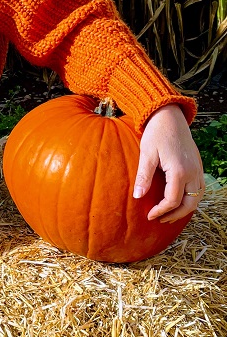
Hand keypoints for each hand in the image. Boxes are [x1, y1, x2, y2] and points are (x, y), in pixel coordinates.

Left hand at [134, 104, 205, 222]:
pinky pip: (199, 188)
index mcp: (180, 171)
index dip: (161, 211)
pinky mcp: (198, 165)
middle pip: (189, 204)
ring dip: (185, 208)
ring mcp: (198, 169)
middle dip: (175, 215)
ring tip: (169, 214)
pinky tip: (178, 199)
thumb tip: (138, 197)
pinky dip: (190, 198)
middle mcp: (193, 172)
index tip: (149, 216)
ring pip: (197, 197)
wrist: (169, 116)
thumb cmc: (156, 133)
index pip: (172, 201)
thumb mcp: (147, 154)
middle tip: (160, 219)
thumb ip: (143, 176)